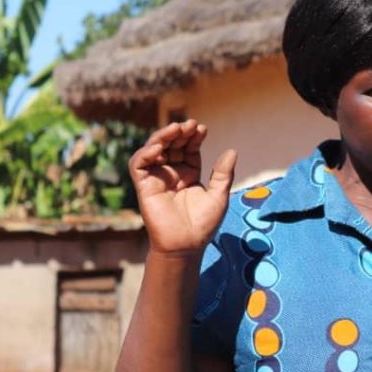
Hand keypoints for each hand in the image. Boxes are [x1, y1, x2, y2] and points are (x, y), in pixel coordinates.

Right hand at [128, 119, 236, 256]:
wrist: (187, 246)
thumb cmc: (203, 224)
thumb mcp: (218, 195)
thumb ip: (223, 174)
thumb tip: (232, 150)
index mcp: (189, 174)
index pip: (189, 148)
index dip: (194, 137)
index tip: (202, 129)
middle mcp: (172, 173)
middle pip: (172, 145)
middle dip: (180, 133)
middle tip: (190, 125)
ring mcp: (157, 178)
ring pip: (154, 149)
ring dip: (162, 137)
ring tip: (176, 129)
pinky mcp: (144, 186)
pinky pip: (138, 164)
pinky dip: (145, 153)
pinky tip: (159, 148)